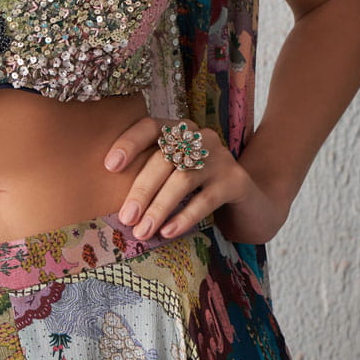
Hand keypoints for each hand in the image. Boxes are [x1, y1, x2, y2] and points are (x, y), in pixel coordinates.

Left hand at [103, 117, 290, 246]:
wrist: (249, 203)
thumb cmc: (199, 189)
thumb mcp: (173, 176)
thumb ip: (150, 177)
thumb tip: (117, 204)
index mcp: (179, 131)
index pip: (151, 127)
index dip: (129, 142)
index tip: (110, 166)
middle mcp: (200, 137)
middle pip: (164, 158)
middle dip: (141, 190)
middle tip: (126, 218)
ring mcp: (221, 157)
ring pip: (183, 179)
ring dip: (159, 207)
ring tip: (143, 231)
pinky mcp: (236, 181)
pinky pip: (205, 199)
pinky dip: (184, 217)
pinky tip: (168, 232)